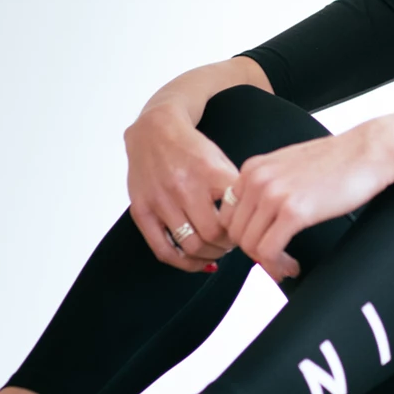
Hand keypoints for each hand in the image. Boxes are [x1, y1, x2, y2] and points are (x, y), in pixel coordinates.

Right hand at [123, 104, 239, 272]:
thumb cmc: (191, 148)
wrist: (154, 131)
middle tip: (232, 242)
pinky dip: (183, 262)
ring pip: (190, 246)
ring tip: (216, 249)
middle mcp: (183, 187)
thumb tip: (252, 223)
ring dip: (209, 254)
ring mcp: (160, 201)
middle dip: (228, 245)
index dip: (245, 228)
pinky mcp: (142, 211)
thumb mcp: (220, 159)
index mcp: (209, 172)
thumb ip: (234, 189)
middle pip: (213, 235)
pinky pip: (163, 250)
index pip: (235, 214)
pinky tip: (196, 260)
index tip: (247, 230)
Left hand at [218, 127, 393, 285]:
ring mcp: (273, 195)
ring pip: (249, 246)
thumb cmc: (338, 160)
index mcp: (253, 169)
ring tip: (286, 265)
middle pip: (235, 233)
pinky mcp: (293, 211)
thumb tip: (260, 217)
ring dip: (267, 263)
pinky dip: (278, 266)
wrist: (368, 152)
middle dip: (254, 252)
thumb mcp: (290, 166)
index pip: (228, 213)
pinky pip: (268, 251)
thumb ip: (269, 186)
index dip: (244, 235)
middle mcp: (257, 180)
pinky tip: (293, 265)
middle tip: (275, 260)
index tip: (261, 245)